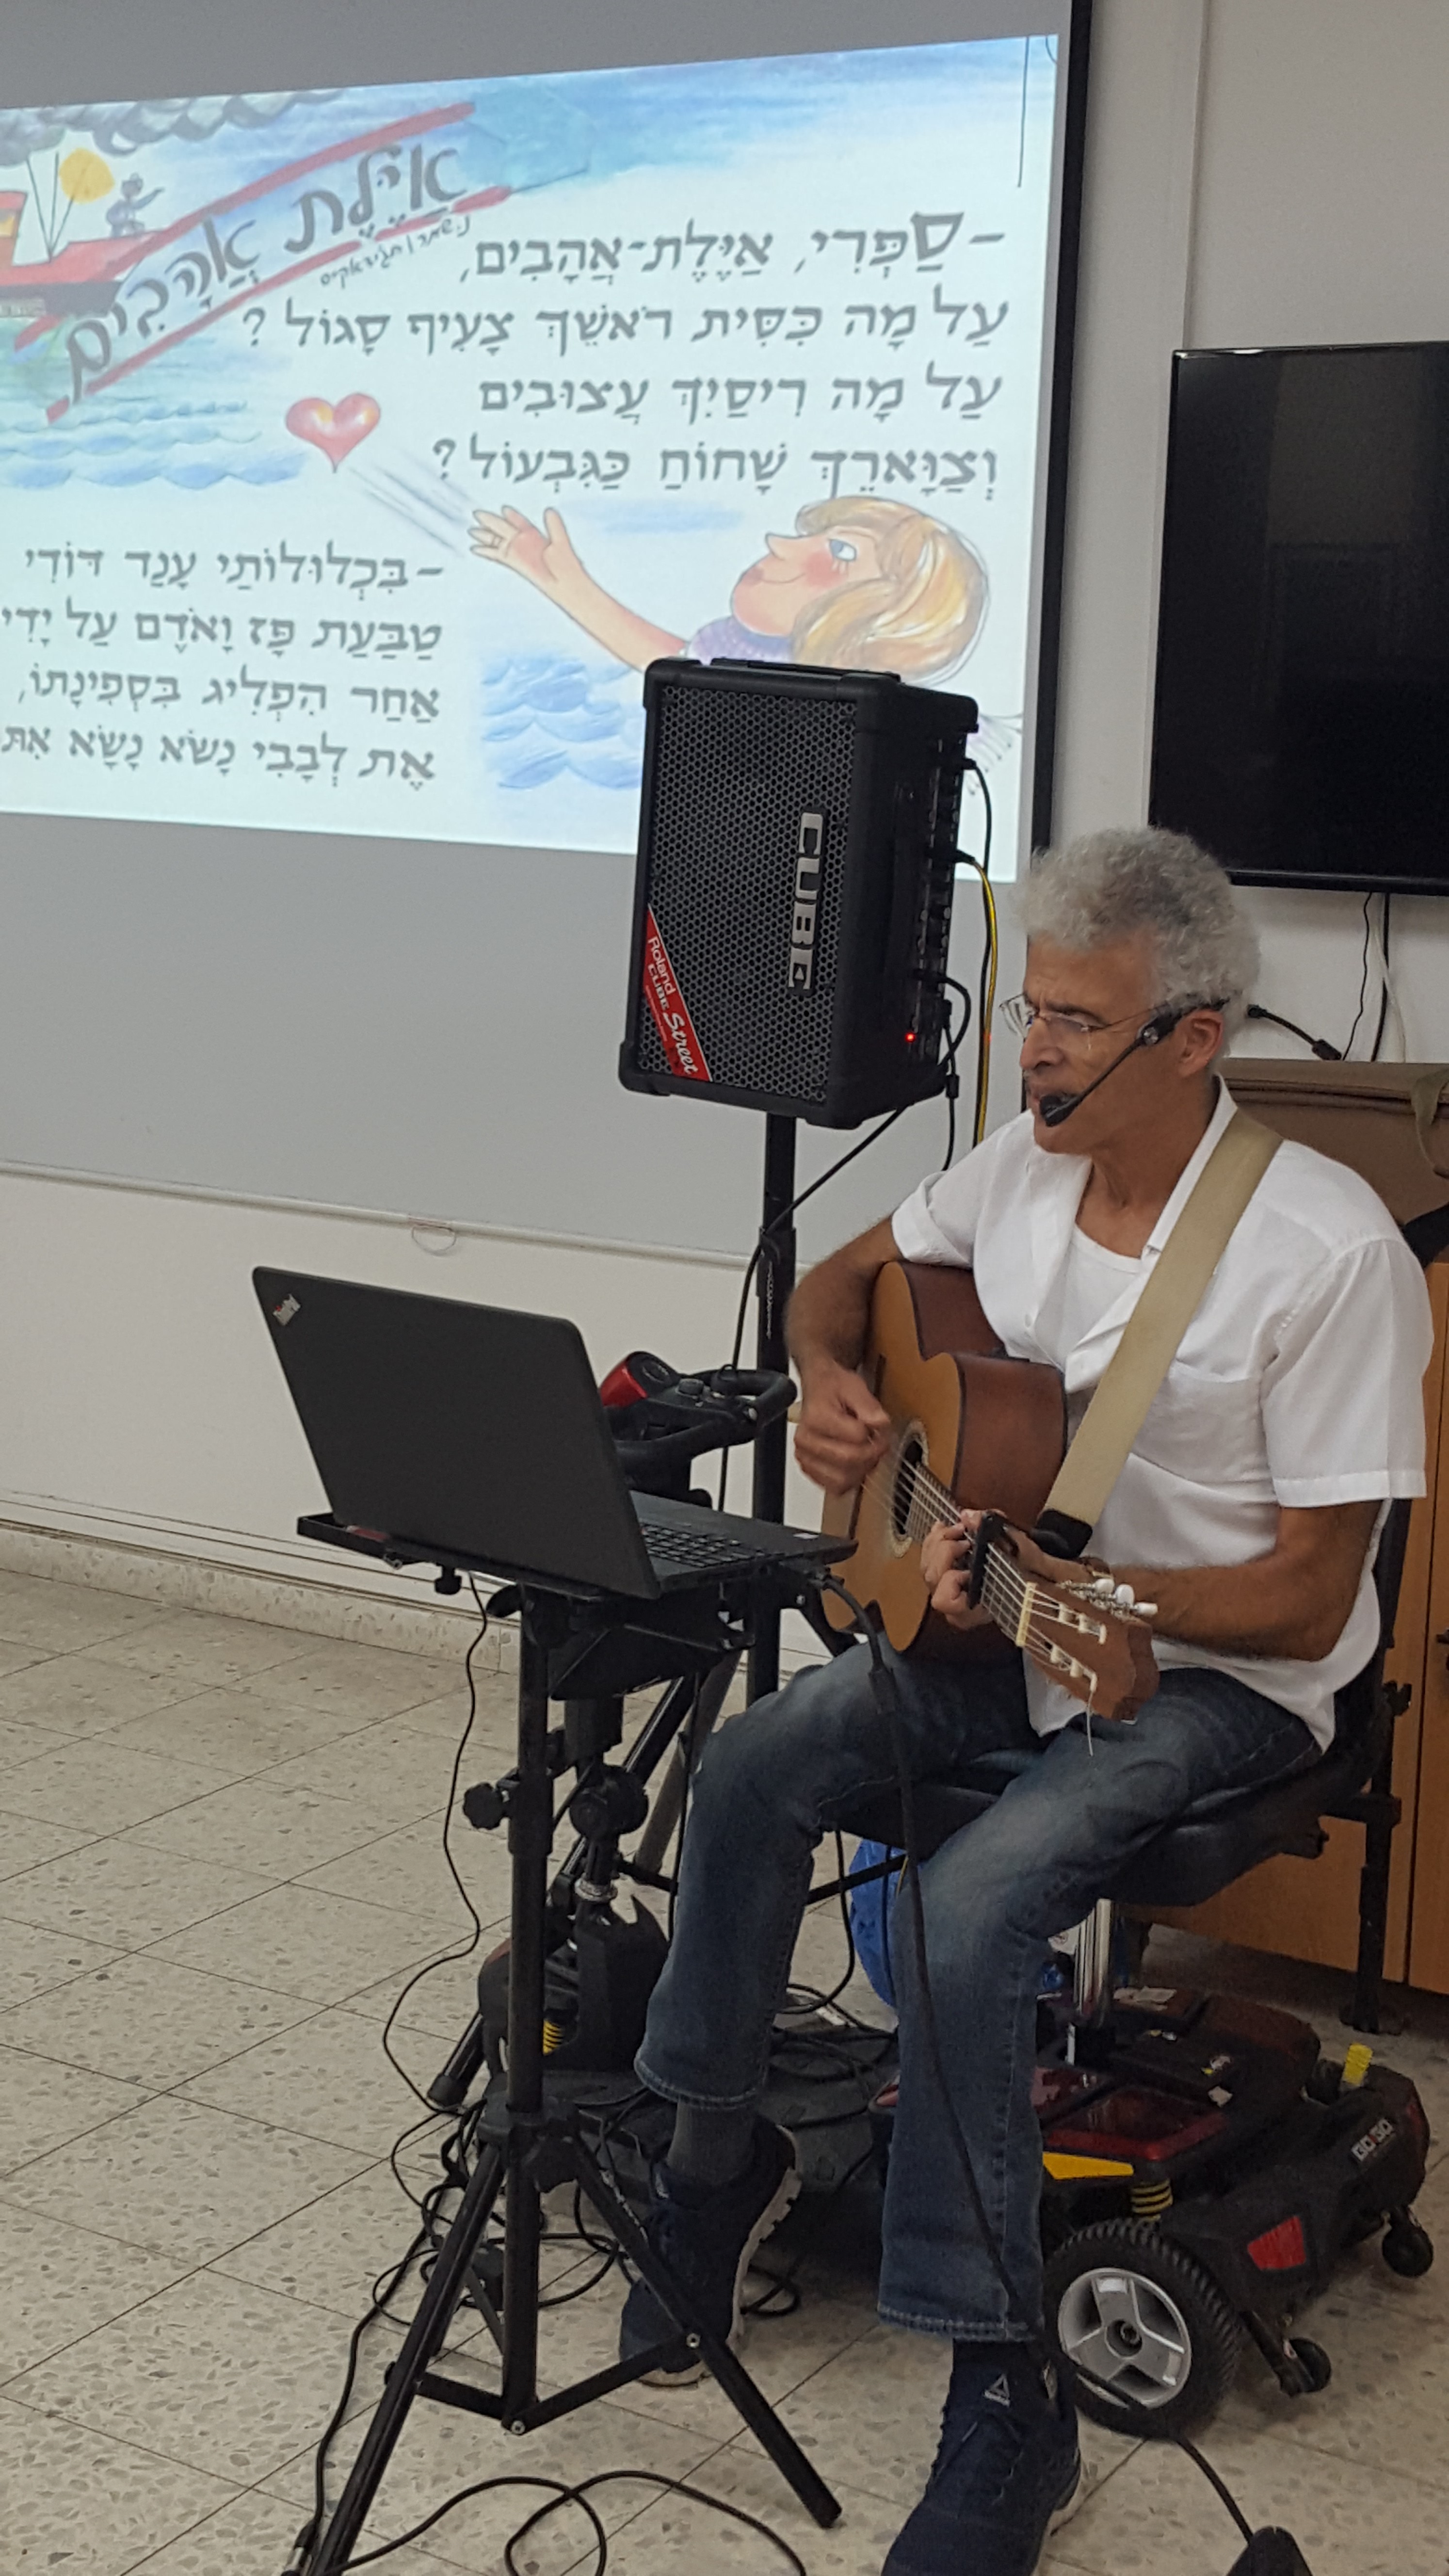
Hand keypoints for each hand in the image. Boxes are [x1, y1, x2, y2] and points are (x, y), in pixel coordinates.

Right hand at [470, 504, 585, 599]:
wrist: (566, 584)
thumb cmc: (567, 567)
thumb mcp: (562, 542)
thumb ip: (555, 526)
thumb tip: (549, 510)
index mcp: (536, 536)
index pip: (521, 523)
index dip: (513, 516)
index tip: (504, 509)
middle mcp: (525, 543)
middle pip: (504, 529)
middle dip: (491, 521)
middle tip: (477, 514)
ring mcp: (518, 552)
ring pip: (497, 541)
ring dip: (485, 535)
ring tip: (472, 530)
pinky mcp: (514, 562)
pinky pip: (496, 555)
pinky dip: (485, 552)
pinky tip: (475, 549)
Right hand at [793, 1360, 890, 1495]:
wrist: (818, 1388)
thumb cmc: (833, 1387)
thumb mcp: (854, 1386)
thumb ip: (868, 1405)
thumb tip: (879, 1423)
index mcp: (816, 1417)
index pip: (857, 1437)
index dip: (877, 1435)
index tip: (882, 1430)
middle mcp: (806, 1439)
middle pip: (849, 1460)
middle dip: (871, 1453)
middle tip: (879, 1443)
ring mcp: (805, 1456)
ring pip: (841, 1480)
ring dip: (861, 1470)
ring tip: (866, 1453)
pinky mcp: (808, 1468)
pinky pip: (833, 1486)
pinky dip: (849, 1479)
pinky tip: (854, 1464)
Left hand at [922, 1510, 1062, 1627]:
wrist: (1031, 1573)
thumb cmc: (1028, 1568)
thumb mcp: (1020, 1549)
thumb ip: (995, 1532)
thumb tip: (968, 1516)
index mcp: (975, 1609)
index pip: (946, 1601)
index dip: (952, 1579)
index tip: (970, 1563)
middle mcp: (957, 1606)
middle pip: (932, 1578)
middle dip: (945, 1549)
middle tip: (963, 1534)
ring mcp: (947, 1593)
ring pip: (926, 1567)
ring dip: (938, 1542)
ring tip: (957, 1528)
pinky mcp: (943, 1580)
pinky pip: (926, 1561)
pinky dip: (933, 1541)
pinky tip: (943, 1528)